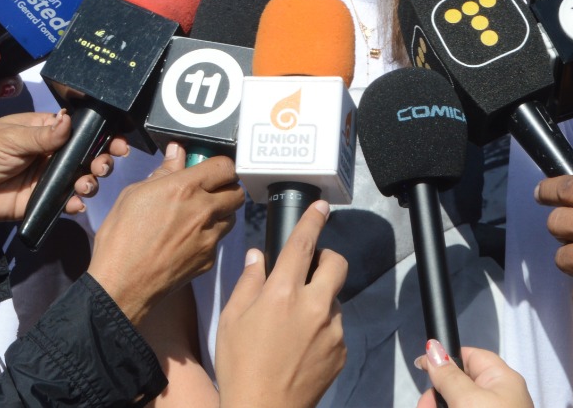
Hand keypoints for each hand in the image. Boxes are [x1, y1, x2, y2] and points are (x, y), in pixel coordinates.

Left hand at [0, 110, 125, 234]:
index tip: (118, 140)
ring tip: (86, 184)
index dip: (101, 133)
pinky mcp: (43, 200)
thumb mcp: (9, 138)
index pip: (81, 128)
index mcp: (46, 129)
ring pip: (82, 177)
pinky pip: (66, 201)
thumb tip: (70, 121)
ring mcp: (49, 177)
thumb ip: (43, 135)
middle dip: (103, 158)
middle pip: (88, 154)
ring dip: (92, 181)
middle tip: (103, 164)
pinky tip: (76, 203)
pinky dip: (76, 203)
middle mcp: (52, 152)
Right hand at [88, 143, 243, 326]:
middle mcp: (203, 211)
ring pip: (232, 216)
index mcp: (184, 188)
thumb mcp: (134, 194)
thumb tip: (176, 153)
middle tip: (210, 190)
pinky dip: (209, 236)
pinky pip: (218, 241)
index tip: (211, 168)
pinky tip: (188, 239)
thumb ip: (162, 172)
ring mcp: (209, 238)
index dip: (220, 165)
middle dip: (227, 187)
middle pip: (237, 191)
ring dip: (221, 212)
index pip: (225, 166)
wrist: (121, 284)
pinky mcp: (208, 260)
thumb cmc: (121, 238)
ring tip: (199, 215)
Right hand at [216, 201, 346, 407]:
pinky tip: (300, 347)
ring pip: (334, 298)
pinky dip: (321, 328)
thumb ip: (248, 282)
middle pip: (337, 263)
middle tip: (308, 270)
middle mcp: (314, 306)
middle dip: (327, 258)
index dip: (313, 220)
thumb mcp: (231, 319)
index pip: (304, 244)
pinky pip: (334, 327)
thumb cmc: (239, 366)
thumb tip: (259, 258)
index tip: (322, 207)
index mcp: (283, 293)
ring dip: (319, 299)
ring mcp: (332, 330)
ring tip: (293, 325)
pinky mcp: (341, 352)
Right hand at [411, 343, 532, 407]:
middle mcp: (500, 397)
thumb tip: (433, 347)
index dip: (445, 359)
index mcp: (503, 379)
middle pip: (460, 384)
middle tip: (424, 405)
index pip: (470, 356)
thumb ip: (448, 374)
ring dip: (438, 405)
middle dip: (437, 392)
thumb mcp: (467, 399)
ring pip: (457, 403)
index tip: (422, 366)